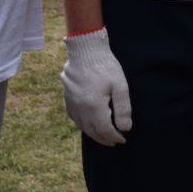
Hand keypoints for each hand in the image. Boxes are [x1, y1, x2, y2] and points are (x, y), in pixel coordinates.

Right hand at [60, 28, 131, 145]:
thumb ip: (123, 109)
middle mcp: (80, 108)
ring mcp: (71, 103)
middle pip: (92, 131)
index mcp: (94, 107)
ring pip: (81, 126)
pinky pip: (73, 117)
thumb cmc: (105, 66)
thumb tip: (125, 128)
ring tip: (102, 135)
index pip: (104, 130)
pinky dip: (81, 124)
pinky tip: (87, 123)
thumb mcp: (120, 86)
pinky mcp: (67, 97)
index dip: (114, 137)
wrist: (85, 50)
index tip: (122, 139)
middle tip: (114, 142)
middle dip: (104, 139)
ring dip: (92, 133)